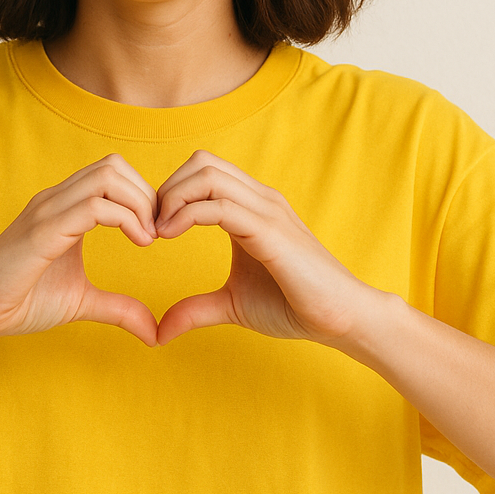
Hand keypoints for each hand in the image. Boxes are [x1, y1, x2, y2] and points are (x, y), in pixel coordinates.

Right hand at [0, 154, 159, 346]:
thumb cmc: (21, 301)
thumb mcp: (82, 302)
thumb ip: (118, 309)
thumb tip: (154, 332)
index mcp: (64, 206)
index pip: (113, 172)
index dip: (143, 195)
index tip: (156, 232)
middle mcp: (56, 199)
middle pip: (114, 164)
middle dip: (146, 194)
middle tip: (156, 233)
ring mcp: (48, 210)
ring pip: (107, 176)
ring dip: (139, 203)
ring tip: (148, 238)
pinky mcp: (43, 231)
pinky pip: (94, 207)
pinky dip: (126, 219)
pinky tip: (137, 243)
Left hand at [154, 150, 369, 346]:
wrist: (343, 318)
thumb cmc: (294, 306)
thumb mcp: (232, 305)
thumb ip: (196, 309)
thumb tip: (160, 331)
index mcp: (251, 206)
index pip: (203, 170)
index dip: (171, 192)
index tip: (153, 228)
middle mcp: (260, 198)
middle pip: (201, 162)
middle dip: (167, 189)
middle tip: (152, 228)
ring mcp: (267, 210)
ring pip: (207, 174)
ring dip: (172, 197)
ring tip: (159, 232)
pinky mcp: (269, 230)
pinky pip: (218, 205)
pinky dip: (185, 214)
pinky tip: (169, 237)